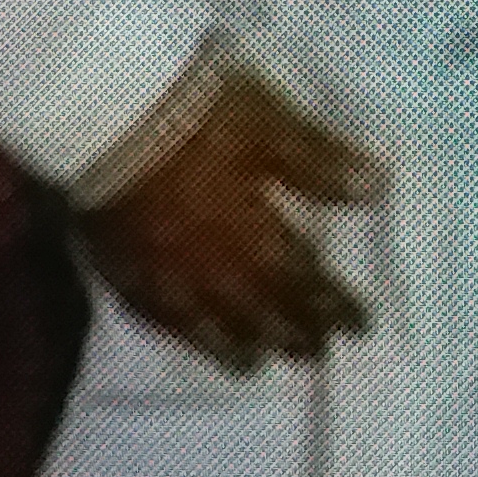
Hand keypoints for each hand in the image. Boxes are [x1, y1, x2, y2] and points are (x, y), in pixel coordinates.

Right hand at [76, 66, 385, 373]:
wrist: (103, 112)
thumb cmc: (198, 112)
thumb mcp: (271, 123)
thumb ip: (318, 161)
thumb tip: (374, 189)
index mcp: (256, 235)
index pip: (305, 281)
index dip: (333, 305)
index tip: (358, 326)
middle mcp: (213, 269)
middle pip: (257, 312)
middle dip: (290, 334)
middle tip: (315, 355)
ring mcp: (162, 274)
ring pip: (204, 326)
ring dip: (233, 347)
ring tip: (251, 364)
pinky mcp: (117, 267)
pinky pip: (152, 314)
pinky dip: (176, 332)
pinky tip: (182, 333)